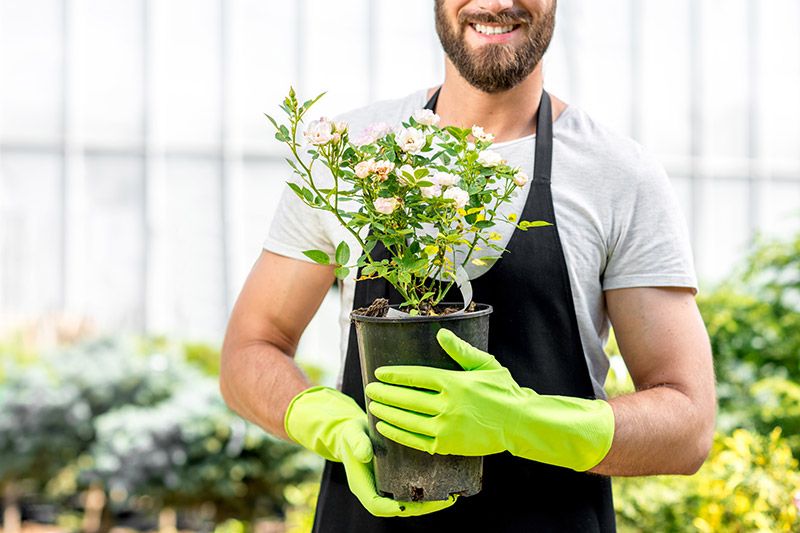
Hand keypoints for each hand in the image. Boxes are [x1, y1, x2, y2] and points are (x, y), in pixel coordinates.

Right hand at [284, 386, 457, 515]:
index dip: (393, 508)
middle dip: (423, 508)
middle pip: (400, 508)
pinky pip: (412, 490)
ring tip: (451, 494)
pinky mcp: (396, 479)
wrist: (352, 430)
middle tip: (445, 500)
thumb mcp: (351, 434)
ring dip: (430, 502)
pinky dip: (428, 489)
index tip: (411, 505)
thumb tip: (365, 455)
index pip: (377, 505)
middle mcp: (376, 490)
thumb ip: (357, 444)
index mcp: (362, 485)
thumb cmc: (350, 433)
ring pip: (409, 502)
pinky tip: (444, 480)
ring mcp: (387, 486)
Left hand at [364, 329, 614, 470]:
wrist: (519, 424)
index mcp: (454, 382)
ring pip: (407, 419)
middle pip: (407, 398)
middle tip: (369, 389)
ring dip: (387, 412)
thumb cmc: (503, 391)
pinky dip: (397, 433)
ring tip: (373, 406)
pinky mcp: (446, 445)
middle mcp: (447, 405)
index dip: (396, 375)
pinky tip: (384, 426)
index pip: (417, 376)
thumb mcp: (485, 364)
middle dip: (385, 393)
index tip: (380, 373)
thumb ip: (461, 350)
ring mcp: (445, 427)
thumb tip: (440, 333)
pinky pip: (415, 440)